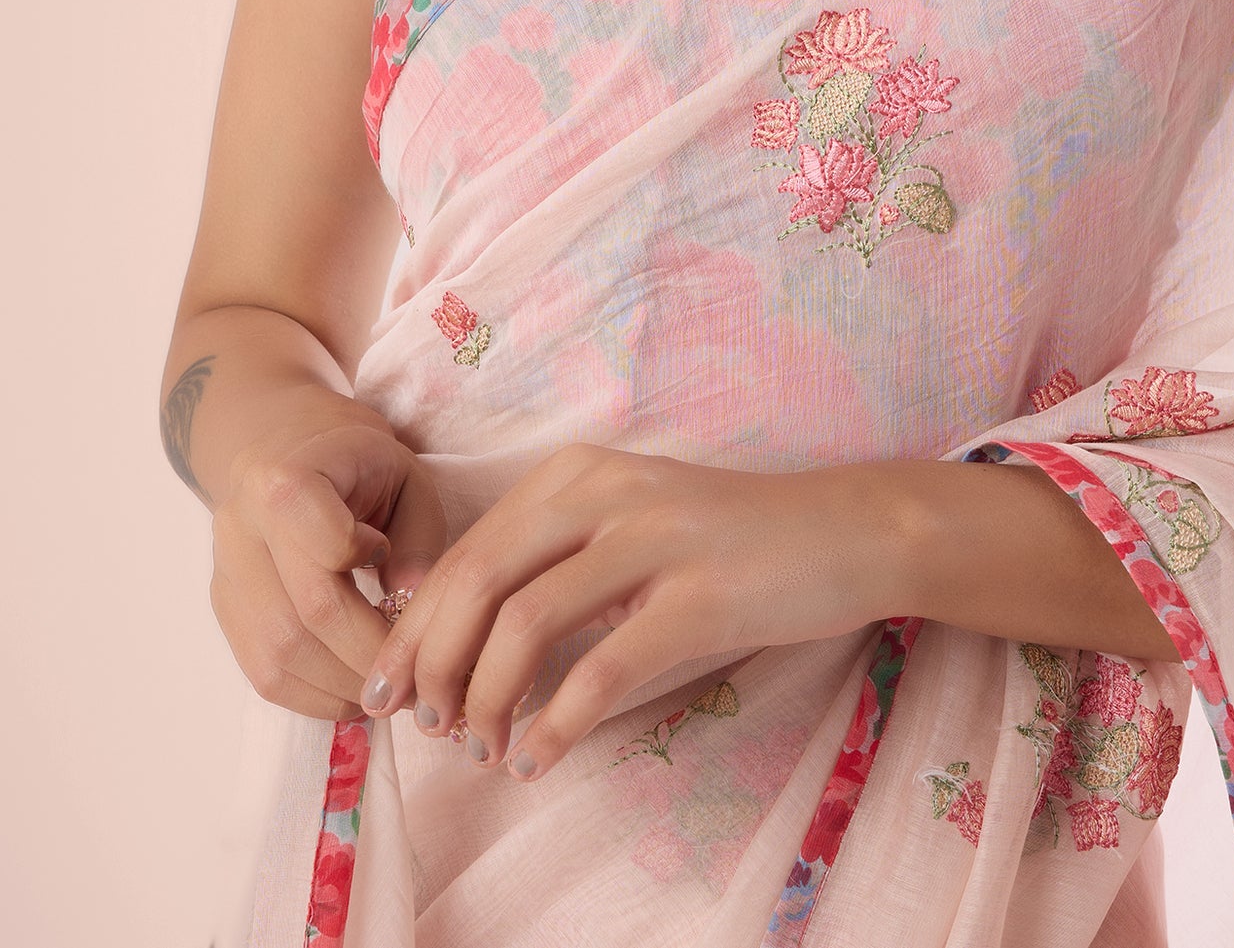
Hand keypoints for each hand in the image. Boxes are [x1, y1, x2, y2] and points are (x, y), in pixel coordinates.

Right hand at [211, 388, 450, 718]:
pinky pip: (264, 675)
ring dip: (342, 687)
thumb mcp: (405, 474)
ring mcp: (226, 575)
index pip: (330, 547)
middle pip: (307, 618)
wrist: (281, 444)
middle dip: (370, 656)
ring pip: (279, 659)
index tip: (398, 568)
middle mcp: (241, 529)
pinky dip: (314, 695)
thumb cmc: (356, 461)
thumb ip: (419, 536)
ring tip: (388, 684)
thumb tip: (413, 606)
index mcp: (286, 479)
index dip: (375, 574)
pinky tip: (351, 686)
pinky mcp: (225, 611)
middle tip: (416, 671)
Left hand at [356, 444, 899, 775]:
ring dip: (488, 698)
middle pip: (480, 579)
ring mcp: (654, 538)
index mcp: (576, 474)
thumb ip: (555, 563)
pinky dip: (558, 722)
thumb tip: (461, 647)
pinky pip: (604, 667)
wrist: (844, 531)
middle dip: (433, 662)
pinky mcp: (701, 593)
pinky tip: (541, 758)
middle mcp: (605, 491)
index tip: (389, 689)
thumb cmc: (729, 545)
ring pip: (528, 619)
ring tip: (485, 749)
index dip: (416, 626)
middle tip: (421, 727)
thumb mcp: (630, 532)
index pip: (466, 551)